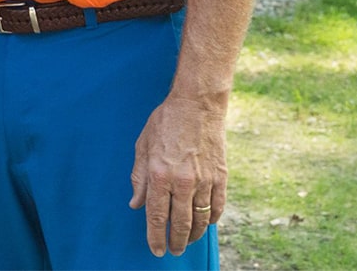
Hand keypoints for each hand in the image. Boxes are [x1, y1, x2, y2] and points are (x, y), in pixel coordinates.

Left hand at [129, 94, 227, 255]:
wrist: (196, 106)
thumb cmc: (165, 123)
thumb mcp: (142, 146)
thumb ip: (139, 178)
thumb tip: (136, 204)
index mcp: (159, 174)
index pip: (156, 215)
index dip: (155, 236)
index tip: (156, 249)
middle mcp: (182, 181)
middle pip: (180, 223)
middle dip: (176, 241)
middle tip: (173, 250)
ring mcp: (204, 180)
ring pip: (200, 219)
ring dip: (194, 235)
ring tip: (188, 241)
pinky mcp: (221, 177)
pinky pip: (217, 206)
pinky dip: (212, 218)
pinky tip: (206, 223)